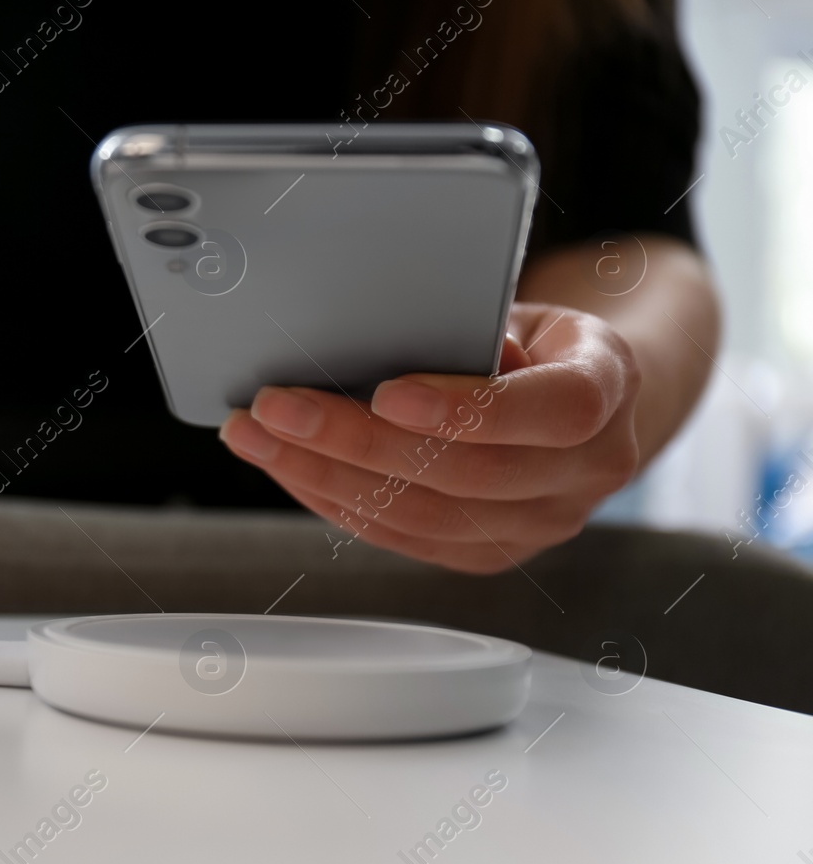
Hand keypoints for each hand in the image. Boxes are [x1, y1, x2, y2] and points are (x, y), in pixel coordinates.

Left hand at [218, 303, 643, 572]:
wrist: (579, 400)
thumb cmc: (538, 342)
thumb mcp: (524, 310)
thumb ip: (473, 327)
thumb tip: (380, 342)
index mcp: (606, 391)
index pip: (553, 412)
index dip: (467, 409)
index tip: (386, 394)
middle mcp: (586, 472)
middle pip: (466, 474)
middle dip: (356, 441)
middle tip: (277, 407)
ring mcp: (539, 525)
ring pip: (423, 516)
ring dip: (324, 476)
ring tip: (257, 437)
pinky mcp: (488, 554)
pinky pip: (401, 536)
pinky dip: (335, 500)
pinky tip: (288, 466)